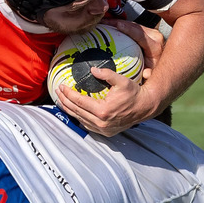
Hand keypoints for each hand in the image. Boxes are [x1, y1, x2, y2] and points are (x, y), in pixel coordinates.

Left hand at [54, 20, 166, 135]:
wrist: (145, 107)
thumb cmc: (134, 93)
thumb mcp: (121, 81)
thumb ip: (106, 74)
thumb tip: (92, 70)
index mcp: (102, 111)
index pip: (79, 101)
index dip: (68, 93)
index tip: (61, 86)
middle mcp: (100, 122)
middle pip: (76, 111)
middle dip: (64, 100)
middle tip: (57, 91)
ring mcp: (102, 129)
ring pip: (79, 119)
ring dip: (69, 109)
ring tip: (62, 100)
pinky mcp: (104, 132)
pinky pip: (86, 125)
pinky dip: (78, 117)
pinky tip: (73, 110)